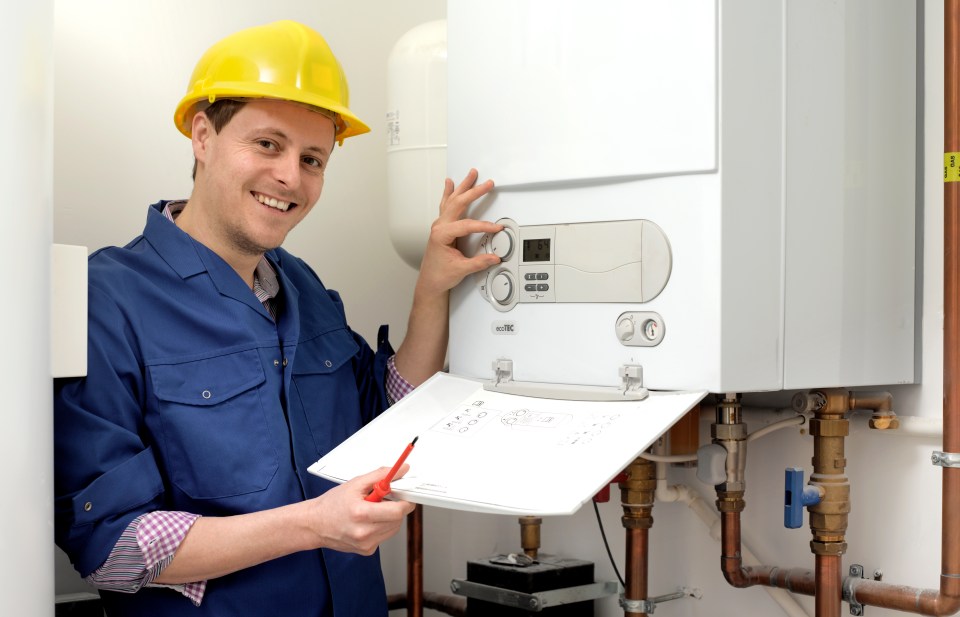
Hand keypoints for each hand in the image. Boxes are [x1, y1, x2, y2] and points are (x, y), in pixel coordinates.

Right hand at [305, 467, 414, 555]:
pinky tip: (367, 522)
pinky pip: (384, 536)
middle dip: (396, 508)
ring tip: (372, 510)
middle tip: (384, 500)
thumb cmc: (332, 504)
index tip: (404, 495)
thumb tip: (401, 470)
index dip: (404, 502)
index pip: (397, 511)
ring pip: (393, 529)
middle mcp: (364, 532)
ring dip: (389, 518)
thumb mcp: (355, 484)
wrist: (314, 525)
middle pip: (398, 520)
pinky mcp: (366, 550)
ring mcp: (366, 544)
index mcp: (361, 514)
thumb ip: (381, 476)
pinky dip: (381, 527)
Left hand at [416, 168, 502, 296]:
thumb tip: (494, 257)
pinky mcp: (442, 227)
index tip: (495, 228)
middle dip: (474, 192)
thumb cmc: (439, 275)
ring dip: (463, 186)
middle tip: (487, 184)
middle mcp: (439, 227)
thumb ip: (479, 263)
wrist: (430, 282)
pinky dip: (449, 193)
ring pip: (452, 200)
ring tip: (471, 174)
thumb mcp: (461, 270)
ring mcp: (439, 225)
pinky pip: (446, 205)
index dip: (483, 226)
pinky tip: (449, 183)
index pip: (466, 225)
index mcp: (441, 235)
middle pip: (458, 203)